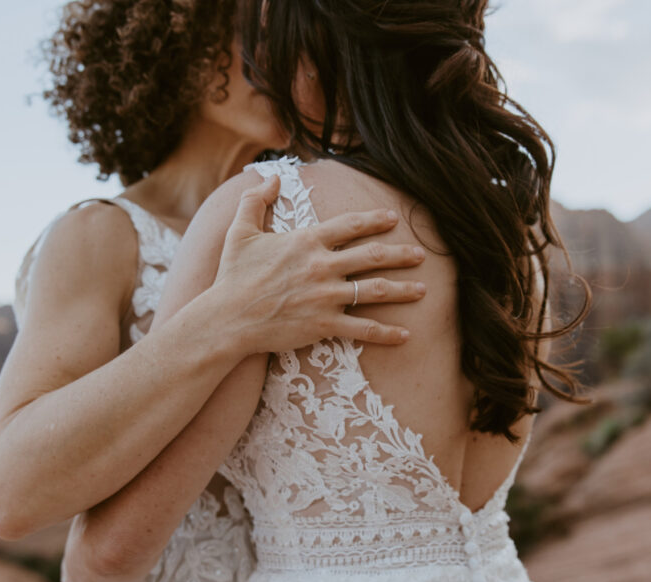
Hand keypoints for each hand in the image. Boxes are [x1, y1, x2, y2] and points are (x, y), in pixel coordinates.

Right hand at [214, 175, 426, 352]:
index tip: (392, 218)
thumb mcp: (240, 232)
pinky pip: (364, 328)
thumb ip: (256, 200)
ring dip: (403, 289)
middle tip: (420, 254)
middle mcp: (322, 266)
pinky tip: (405, 335)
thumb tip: (271, 178)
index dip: (374, 220)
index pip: (349, 225)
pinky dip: (387, 333)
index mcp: (306, 242)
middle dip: (400, 254)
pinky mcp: (324, 324)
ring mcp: (326, 296)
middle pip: (372, 256)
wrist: (227, 318)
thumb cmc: (233, 276)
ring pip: (376, 290)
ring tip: (423, 289)